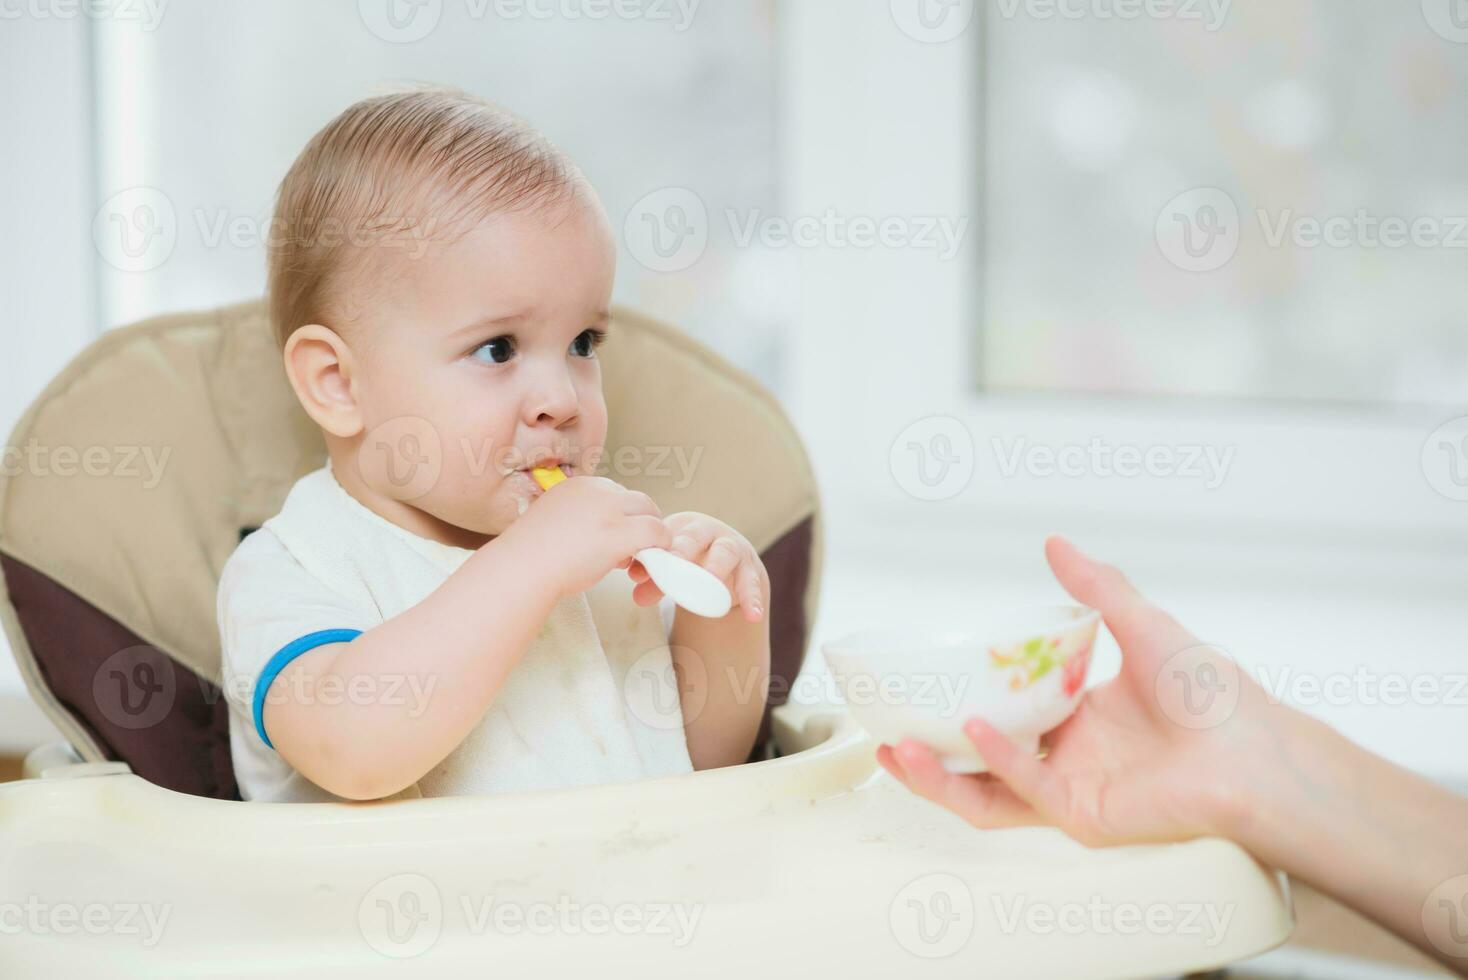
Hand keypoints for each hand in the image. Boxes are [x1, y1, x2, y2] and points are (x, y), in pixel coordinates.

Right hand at [502, 475, 671, 597]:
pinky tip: (648, 564)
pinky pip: (656, 532)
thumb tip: (601, 534)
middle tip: (628, 553)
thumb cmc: (531, 556)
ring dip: (649, 536)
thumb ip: (580, 520)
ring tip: (631, 561)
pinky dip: (659, 546)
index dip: (619, 519)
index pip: (616, 495)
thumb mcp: (555, 523)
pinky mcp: (620, 531)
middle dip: (638, 525)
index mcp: (579, 485)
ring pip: (650, 513)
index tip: (610, 540)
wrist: (522, 569)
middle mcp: (597, 490)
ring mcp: (609, 509)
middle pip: (637, 501)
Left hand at [627, 511, 768, 621]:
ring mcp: (733, 548)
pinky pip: (752, 583)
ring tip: (711, 585)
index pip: (666, 535)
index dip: (656, 550)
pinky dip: (752, 599)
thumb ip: (652, 578)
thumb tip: (638, 594)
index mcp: (682, 525)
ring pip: (726, 554)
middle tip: (673, 568)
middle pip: (695, 537)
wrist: (724, 564)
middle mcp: (709, 531)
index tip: (645, 570)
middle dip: (683, 552)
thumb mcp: (669, 566)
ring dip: (717, 569)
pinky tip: (753, 615)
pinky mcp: (751, 568)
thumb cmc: (688, 560)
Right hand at [877, 535, 1290, 848]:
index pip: (1005, 711)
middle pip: (981, 759)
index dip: (960, 699)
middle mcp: (1069, 755)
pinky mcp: (1081, 815)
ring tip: (898, 748)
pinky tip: (975, 733)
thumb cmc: (1212, 694)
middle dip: (929, 749)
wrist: (1254, 749)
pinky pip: (1025, 791)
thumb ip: (1097, 587)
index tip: (921, 680)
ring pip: (985, 790)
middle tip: (886, 725)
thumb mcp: (1143, 625)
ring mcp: (1071, 788)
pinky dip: (996, 763)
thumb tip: (1054, 543)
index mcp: (1079, 715)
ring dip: (939, 774)